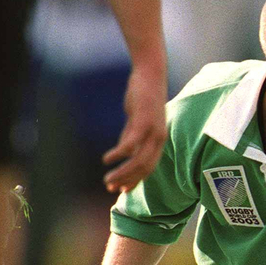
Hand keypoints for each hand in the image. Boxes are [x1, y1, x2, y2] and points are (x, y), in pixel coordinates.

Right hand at [103, 64, 166, 193]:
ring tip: (107, 180)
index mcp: (159, 141)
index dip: (135, 180)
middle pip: (144, 168)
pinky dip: (119, 154)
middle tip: (110, 188)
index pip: (149, 167)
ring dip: (122, 173)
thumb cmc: (143, 97)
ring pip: (138, 161)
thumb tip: (123, 152)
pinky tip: (107, 160)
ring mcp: (152, 131)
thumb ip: (131, 136)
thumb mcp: (137, 120)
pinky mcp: (143, 121)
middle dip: (127, 180)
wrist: (150, 74)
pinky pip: (130, 144)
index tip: (122, 190)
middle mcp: (159, 139)